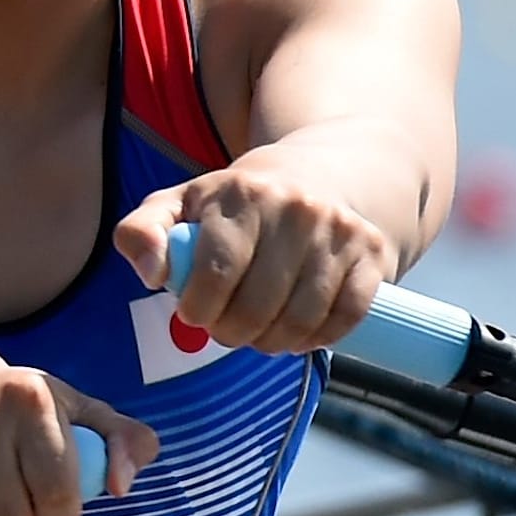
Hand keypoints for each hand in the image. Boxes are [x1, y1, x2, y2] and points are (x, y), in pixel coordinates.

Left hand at [116, 162, 397, 355]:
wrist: (323, 174)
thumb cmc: (236, 203)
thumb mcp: (180, 203)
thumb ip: (143, 233)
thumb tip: (151, 273)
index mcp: (240, 193)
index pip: (215, 271)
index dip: (199, 307)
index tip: (193, 314)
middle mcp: (294, 207)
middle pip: (256, 305)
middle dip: (231, 331)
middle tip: (224, 329)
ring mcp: (338, 230)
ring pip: (300, 318)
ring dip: (271, 341)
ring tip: (257, 333)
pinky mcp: (373, 253)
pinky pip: (345, 318)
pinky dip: (317, 338)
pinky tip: (296, 332)